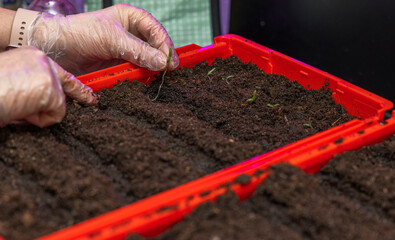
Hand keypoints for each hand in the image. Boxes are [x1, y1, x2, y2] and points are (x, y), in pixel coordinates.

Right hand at [0, 46, 97, 127]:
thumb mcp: (17, 82)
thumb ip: (36, 86)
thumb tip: (53, 102)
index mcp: (33, 56)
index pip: (63, 74)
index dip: (78, 88)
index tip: (91, 98)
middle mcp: (43, 60)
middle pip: (65, 89)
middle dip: (61, 102)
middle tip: (59, 104)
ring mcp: (48, 74)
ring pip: (59, 106)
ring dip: (38, 114)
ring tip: (16, 107)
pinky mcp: (51, 90)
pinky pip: (55, 115)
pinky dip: (39, 120)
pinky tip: (20, 112)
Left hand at [28, 4, 178, 74]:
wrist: (57, 49)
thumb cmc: (81, 33)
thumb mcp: (113, 39)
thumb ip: (139, 51)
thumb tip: (162, 62)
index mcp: (131, 18)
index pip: (156, 31)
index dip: (166, 45)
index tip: (170, 61)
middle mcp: (131, 34)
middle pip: (155, 47)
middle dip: (161, 58)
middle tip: (167, 71)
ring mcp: (125, 50)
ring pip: (146, 61)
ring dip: (151, 69)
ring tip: (156, 77)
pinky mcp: (118, 65)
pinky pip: (135, 72)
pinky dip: (139, 77)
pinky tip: (143, 81)